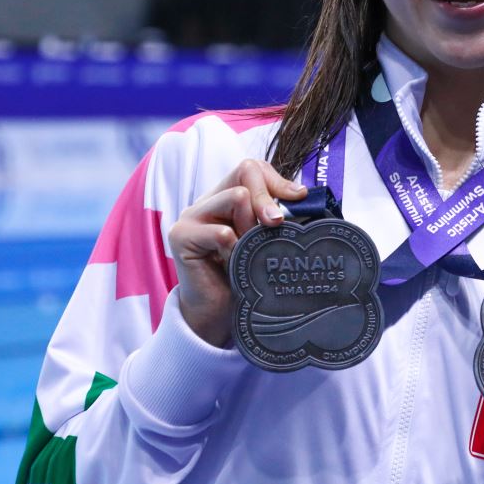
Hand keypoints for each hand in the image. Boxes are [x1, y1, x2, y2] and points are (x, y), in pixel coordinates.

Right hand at [167, 158, 306, 347]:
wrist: (217, 315)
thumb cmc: (243, 278)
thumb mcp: (264, 240)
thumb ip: (275, 215)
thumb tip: (302, 193)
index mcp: (225, 198)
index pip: (251, 168)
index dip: (277, 181)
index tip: (297, 199)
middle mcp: (206, 202)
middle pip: (245, 173)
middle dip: (269, 199)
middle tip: (275, 225)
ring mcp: (191, 216)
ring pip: (236, 197)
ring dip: (251, 226)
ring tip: (247, 250)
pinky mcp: (181, 236)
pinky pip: (222, 232)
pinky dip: (234, 250)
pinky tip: (230, 265)